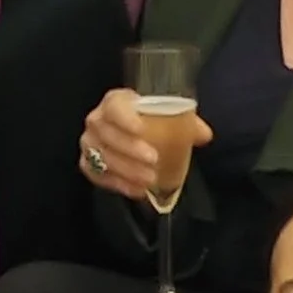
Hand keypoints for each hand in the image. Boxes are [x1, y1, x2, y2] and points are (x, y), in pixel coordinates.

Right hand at [80, 86, 211, 200]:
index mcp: (116, 102)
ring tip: (149, 178)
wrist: (135, 135)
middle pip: (106, 133)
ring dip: (125, 169)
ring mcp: (90, 143)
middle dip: (129, 148)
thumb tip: (204, 135)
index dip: (125, 117)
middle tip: (153, 159)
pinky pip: (97, 175)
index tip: (142, 129)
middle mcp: (97, 120)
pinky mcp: (88, 164)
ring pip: (100, 156)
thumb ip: (188, 124)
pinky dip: (117, 184)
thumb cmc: (152, 122)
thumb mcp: (171, 119)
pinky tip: (138, 190)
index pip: (114, 106)